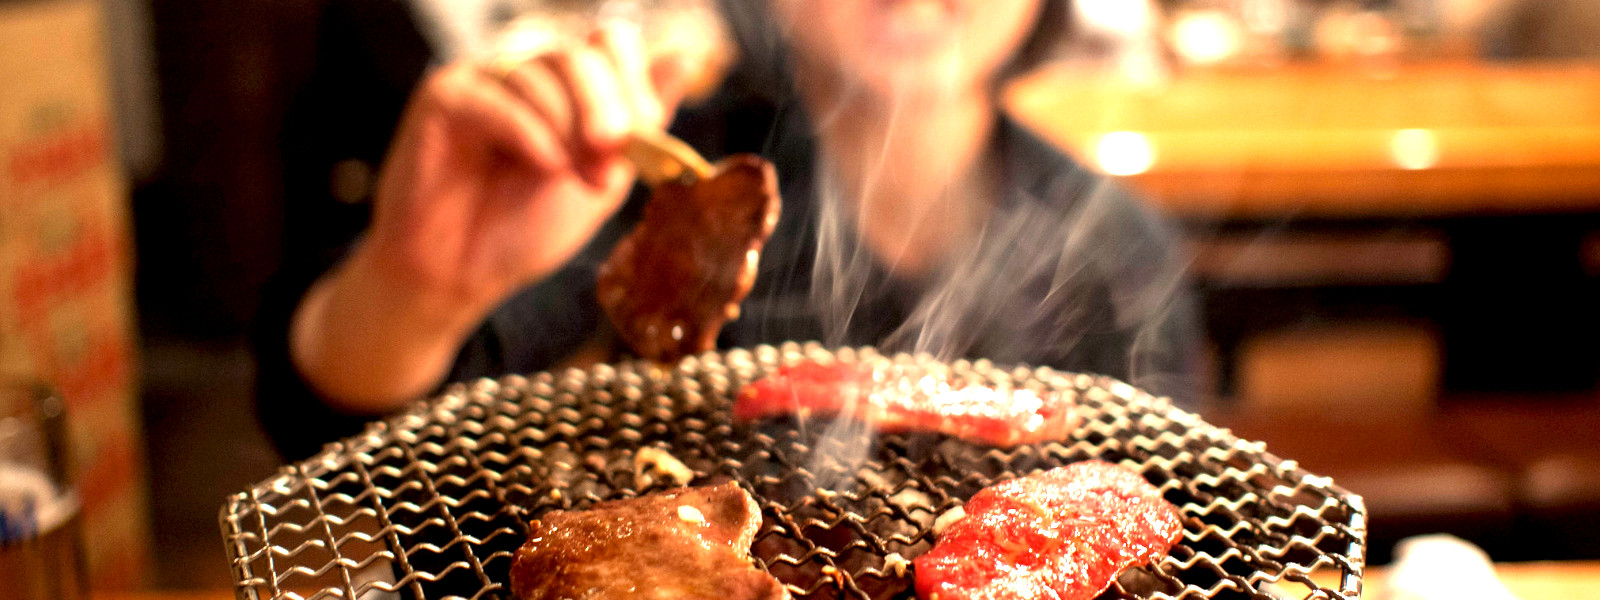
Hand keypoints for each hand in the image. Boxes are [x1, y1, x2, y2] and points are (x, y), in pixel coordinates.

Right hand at [291, 23, 689, 410]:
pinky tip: (544, 166)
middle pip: (579, 54)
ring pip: (540, 72)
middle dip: (604, 109)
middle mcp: (526, 72)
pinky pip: (497, 97)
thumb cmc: (524, 230)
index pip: (611, 44)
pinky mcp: (444, 96)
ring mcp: (484, 79)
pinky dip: (529, 132)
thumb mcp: (604, 178)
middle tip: (607, 157)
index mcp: (567, 87)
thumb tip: (682, 58)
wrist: (461, 275)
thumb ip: (641, 123)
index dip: (632, 86)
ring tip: (568, 176)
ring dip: (566, 127)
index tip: (636, 141)